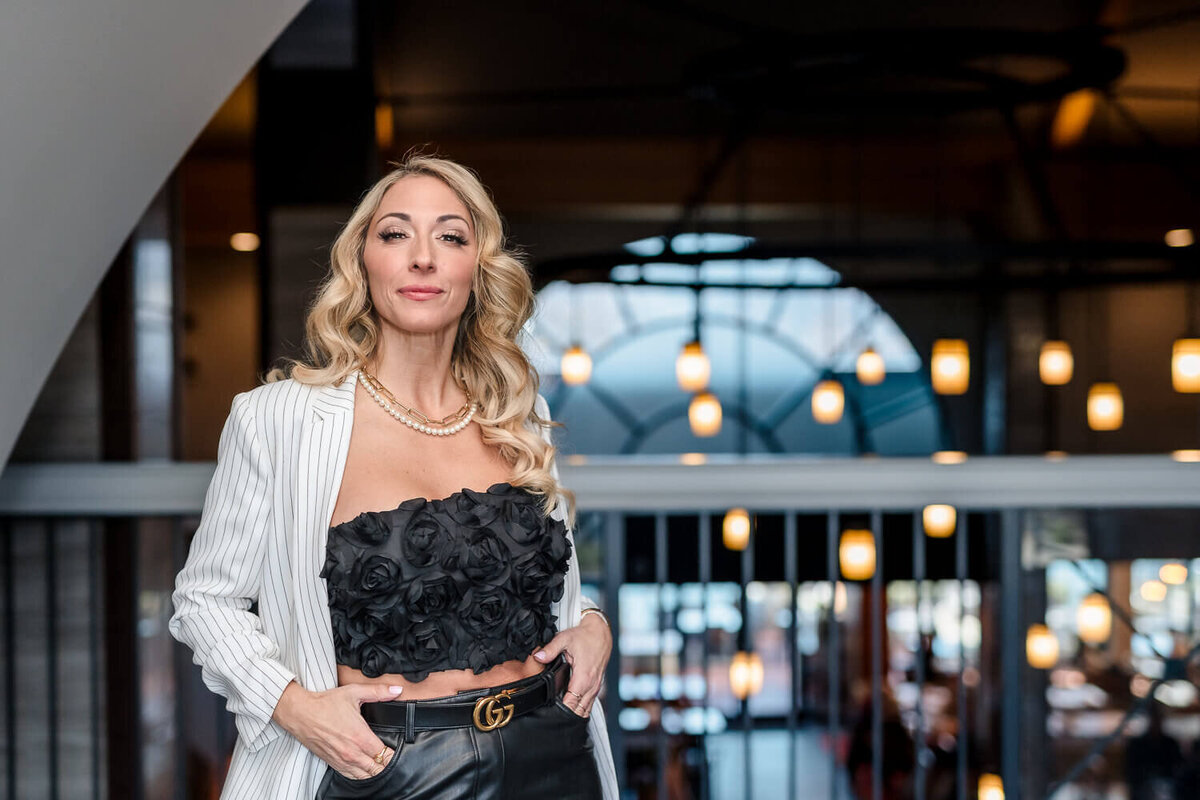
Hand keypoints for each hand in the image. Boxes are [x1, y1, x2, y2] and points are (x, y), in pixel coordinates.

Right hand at [271, 680, 400, 778]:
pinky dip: (361, 774)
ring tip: (380, 763)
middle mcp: (352, 753)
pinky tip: (365, 768)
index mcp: (360, 737)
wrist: (300, 713)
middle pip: (377, 769)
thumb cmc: (325, 704)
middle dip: (387, 764)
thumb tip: (397, 690)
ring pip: (365, 776)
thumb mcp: (354, 692)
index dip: (394, 753)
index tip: (398, 748)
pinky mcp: (333, 763)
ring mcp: (342, 760)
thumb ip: (378, 692)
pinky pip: (351, 776)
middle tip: (390, 756)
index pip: (385, 755)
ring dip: (374, 771)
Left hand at [532, 612, 611, 716]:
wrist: (601, 633)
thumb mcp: (565, 639)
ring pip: (585, 710)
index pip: (571, 704)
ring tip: (559, 716)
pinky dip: (581, 708)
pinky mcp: (597, 686)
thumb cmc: (584, 636)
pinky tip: (571, 708)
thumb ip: (550, 649)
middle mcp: (591, 685)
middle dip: (566, 715)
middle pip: (579, 711)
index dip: (560, 710)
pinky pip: (589, 703)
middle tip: (551, 716)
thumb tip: (538, 657)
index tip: (550, 712)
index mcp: (583, 677)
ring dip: (574, 713)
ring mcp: (596, 687)